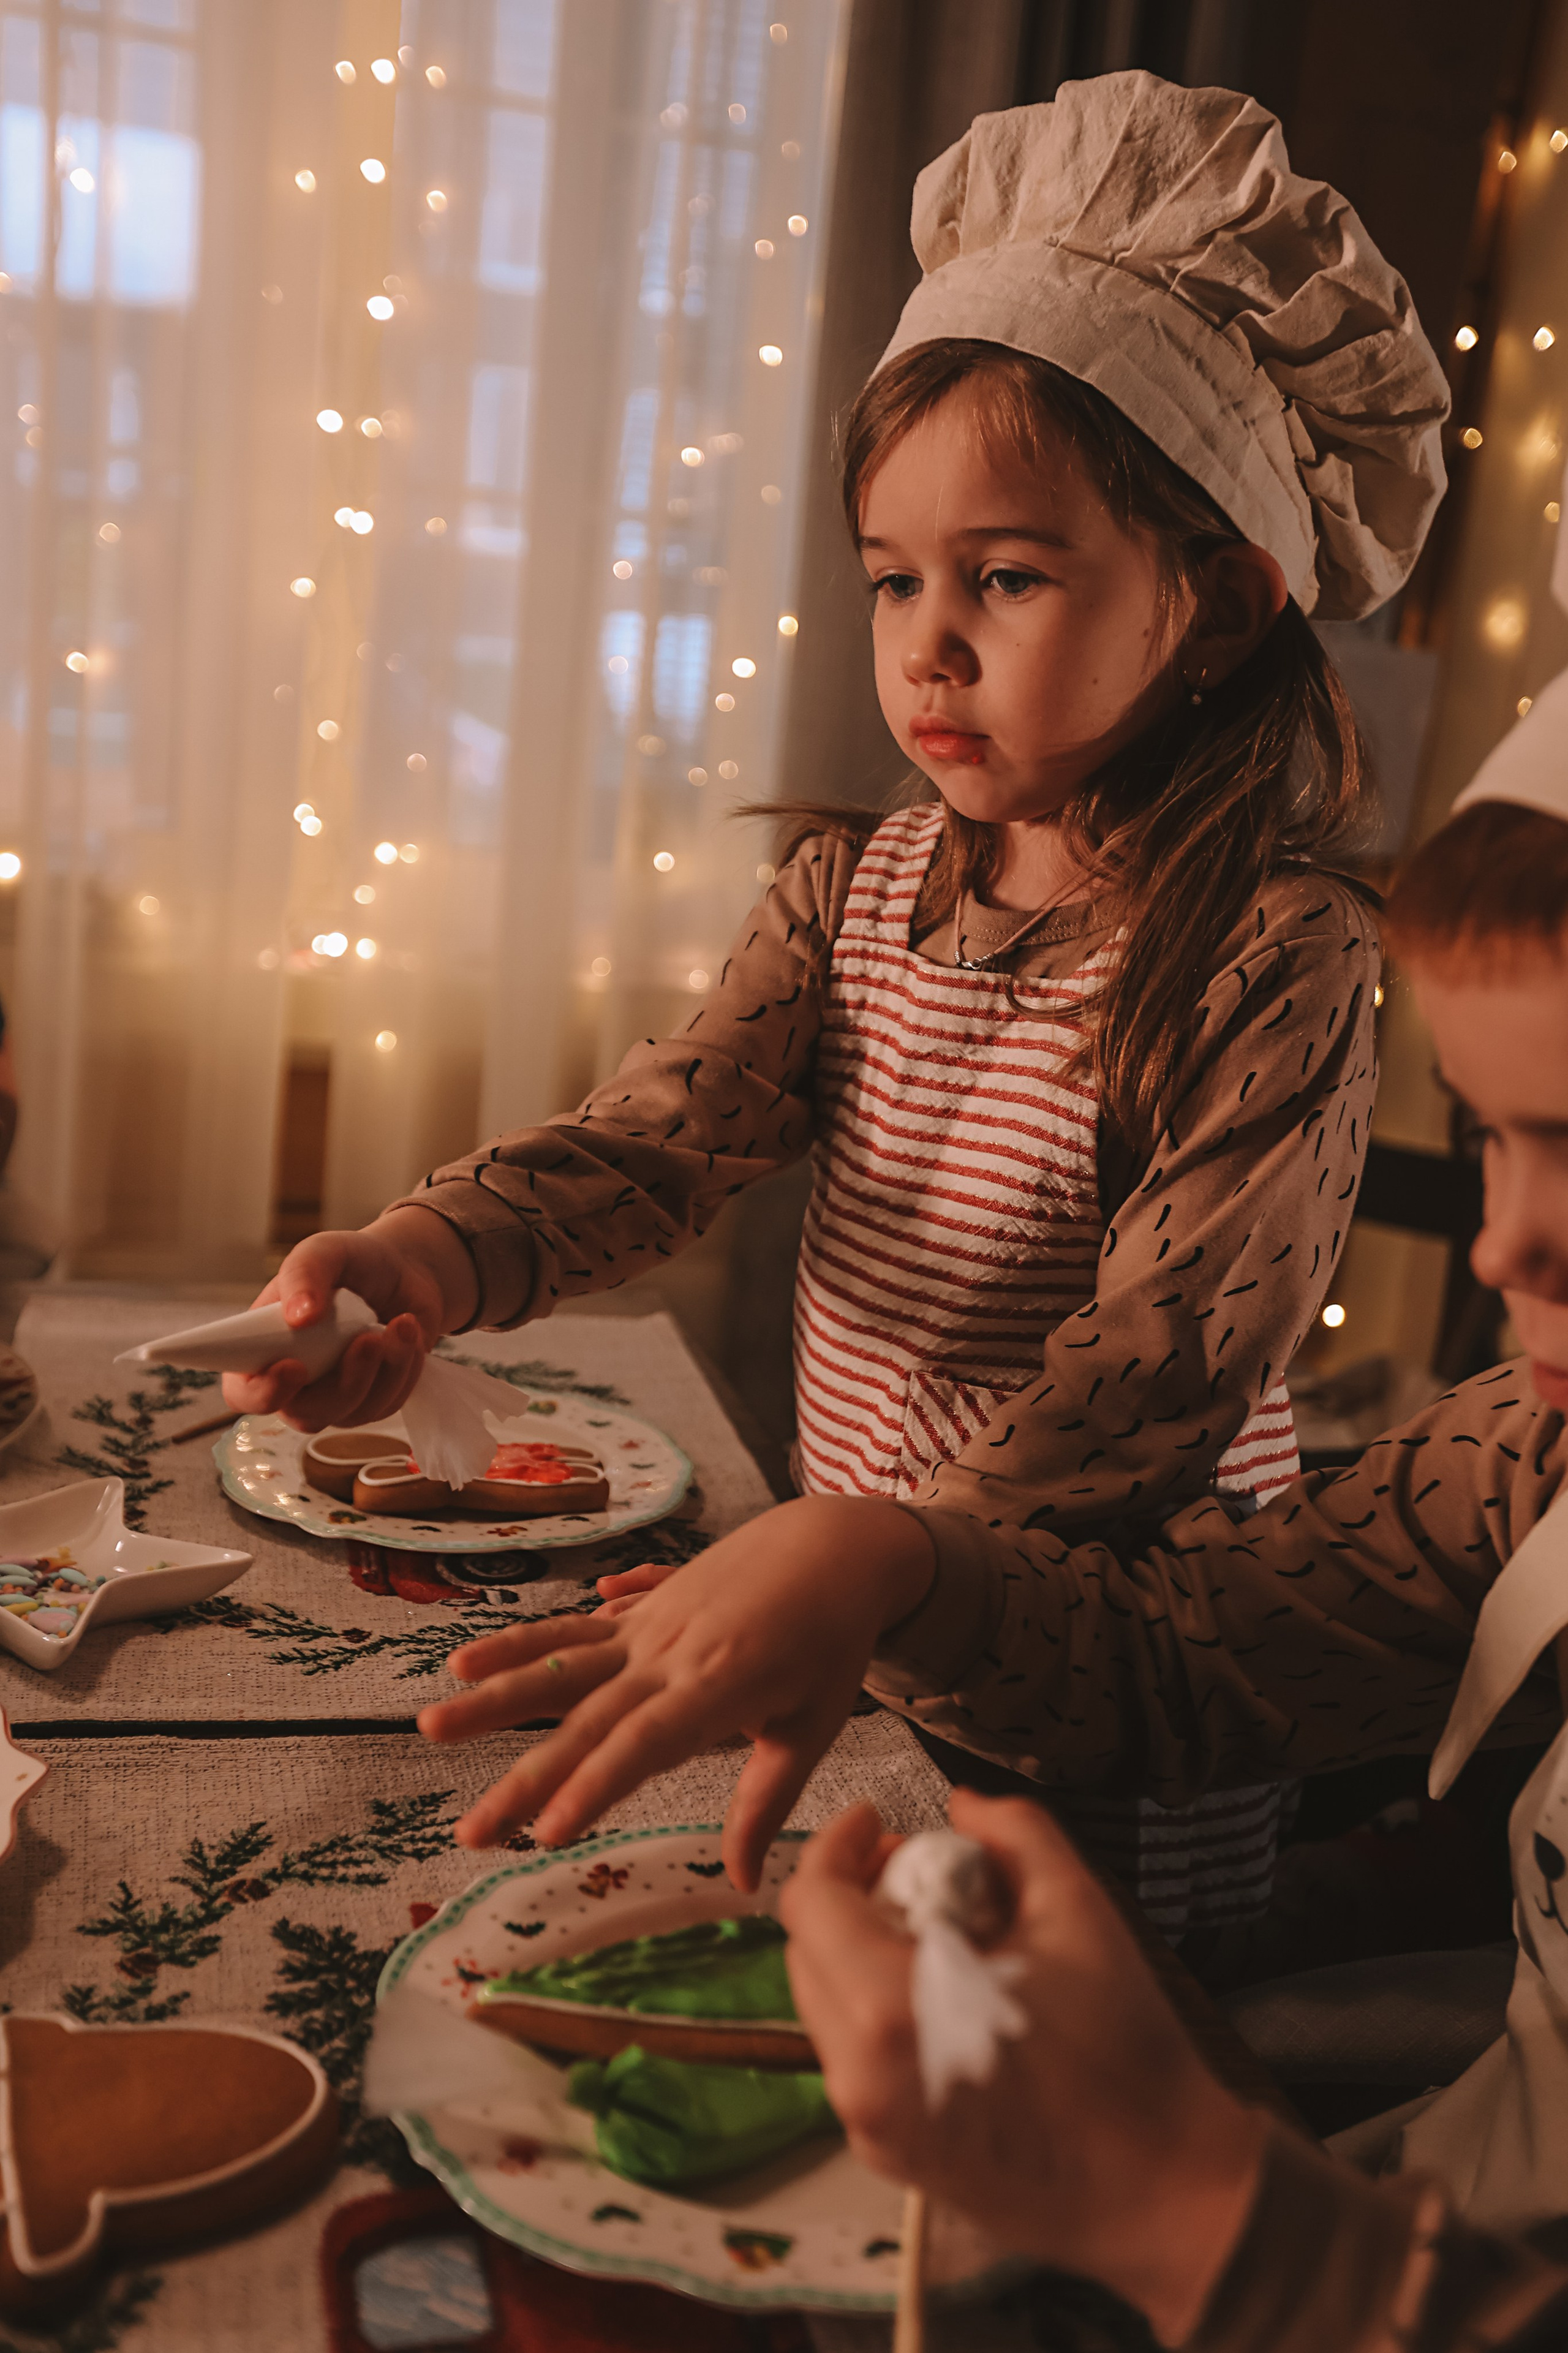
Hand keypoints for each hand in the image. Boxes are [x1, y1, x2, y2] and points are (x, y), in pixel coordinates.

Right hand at [220, 1206, 479, 1431]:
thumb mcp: (323, 1252)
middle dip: (343, 1382)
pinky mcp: (374, 1400)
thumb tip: (297, 1317)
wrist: (404, 1270)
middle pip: (304, 1414)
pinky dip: (405, 1368)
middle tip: (369, 1339)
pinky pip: (388, 1404)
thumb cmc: (350, 1262)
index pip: (242, 1393)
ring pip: (352, 1413)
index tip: (293, 1367)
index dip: (260, 1393)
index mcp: (262, 1348)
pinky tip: (408, 1331)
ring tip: (399, 1324)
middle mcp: (295, 1383)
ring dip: (383, 1370)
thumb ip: (303, 1274)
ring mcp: (335, 1397)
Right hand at [416, 1495, 935, 1889]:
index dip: (595, 1787)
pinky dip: (522, 1642)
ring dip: (497, 1694)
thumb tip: (742, 1881)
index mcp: (719, 1684)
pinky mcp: (640, 1611)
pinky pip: (574, 1629)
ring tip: (436, 1720)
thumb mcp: (815, 1723)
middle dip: (524, 1777)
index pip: (645, 1744)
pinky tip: (470, 1661)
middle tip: (470, 1830)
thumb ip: (769, 1800)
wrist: (831, 1546)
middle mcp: (670, 1652)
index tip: (546, 1832)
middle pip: (585, 1717)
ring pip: (561, 1661)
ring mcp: (649, 1626)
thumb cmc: (830, 1641)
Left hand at [780, 1792, 1267, 2347]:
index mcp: (890, 2011)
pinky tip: (953, 2000)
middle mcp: (861, 2077)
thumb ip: (1015, 1831)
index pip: (811, 1903)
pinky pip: (856, 2060)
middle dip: (851, 1897)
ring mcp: (871, 2127)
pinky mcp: (892, 2157)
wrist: (1167, 2191)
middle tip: (918, 1875)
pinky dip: (881, 2013)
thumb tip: (965, 1805)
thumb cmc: (1126, 2056)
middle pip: (807, 1952)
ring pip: (827, 2008)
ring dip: (863, 1955)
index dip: (837, 1845)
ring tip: (943, 1938)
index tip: (876, 1822)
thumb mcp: (1079, 1908)